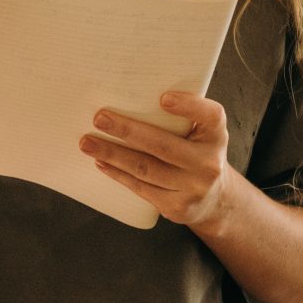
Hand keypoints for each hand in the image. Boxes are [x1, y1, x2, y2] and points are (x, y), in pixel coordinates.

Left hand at [81, 91, 233, 229]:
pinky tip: (101, 162)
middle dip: (128, 131)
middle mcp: (209, 163)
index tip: (163, 98)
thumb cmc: (197, 153)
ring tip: (87, 142)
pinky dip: (118, 174)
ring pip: (146, 169)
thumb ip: (179, 116)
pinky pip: (141, 188)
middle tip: (99, 118)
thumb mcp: (200, 132)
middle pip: (164, 146)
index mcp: (215, 135)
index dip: (189, 106)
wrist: (215, 199)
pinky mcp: (177, 207)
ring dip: (113, 154)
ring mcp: (194, 188)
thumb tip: (127, 95)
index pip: (211, 116)